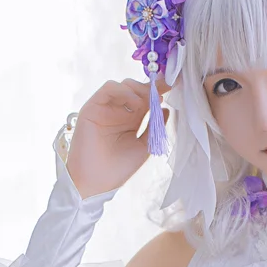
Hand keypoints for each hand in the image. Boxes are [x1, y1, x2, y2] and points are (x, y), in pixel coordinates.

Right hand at [67, 78, 168, 200]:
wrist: (97, 182)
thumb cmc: (118, 168)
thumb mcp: (144, 146)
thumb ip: (155, 127)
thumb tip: (166, 109)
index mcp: (131, 120)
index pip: (146, 99)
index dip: (159, 91)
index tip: (173, 85)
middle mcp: (119, 112)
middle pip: (136, 88)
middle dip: (150, 88)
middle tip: (161, 93)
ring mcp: (106, 108)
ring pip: (123, 85)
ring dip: (138, 89)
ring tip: (148, 102)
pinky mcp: (93, 107)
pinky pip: (109, 88)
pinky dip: (124, 91)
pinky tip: (135, 105)